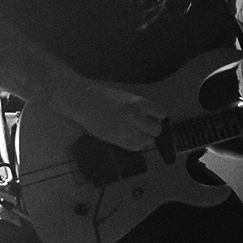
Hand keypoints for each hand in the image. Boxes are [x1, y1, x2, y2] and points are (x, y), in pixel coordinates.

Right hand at [50, 80, 165, 151]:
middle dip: (152, 129)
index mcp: (137, 102)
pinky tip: (127, 137)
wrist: (81, 100)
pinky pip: (134, 147)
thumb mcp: (124, 96)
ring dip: (144, 138)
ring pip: (147, 141)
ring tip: (134, 132)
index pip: (160, 113)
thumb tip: (151, 118)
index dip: (157, 116)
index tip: (151, 117)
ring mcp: (125, 129)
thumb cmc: (100, 95)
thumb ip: (138, 107)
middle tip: (143, 126)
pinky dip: (134, 144)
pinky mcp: (116, 139)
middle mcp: (134, 116)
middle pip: (156, 130)